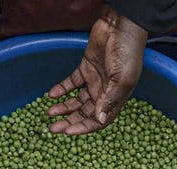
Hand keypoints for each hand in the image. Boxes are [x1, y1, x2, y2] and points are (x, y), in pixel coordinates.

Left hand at [47, 6, 147, 134]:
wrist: (120, 28)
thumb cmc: (127, 54)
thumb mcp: (121, 80)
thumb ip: (110, 100)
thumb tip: (100, 119)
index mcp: (116, 99)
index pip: (99, 121)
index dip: (84, 128)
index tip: (68, 132)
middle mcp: (104, 93)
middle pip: (85, 113)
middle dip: (69, 121)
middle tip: (53, 128)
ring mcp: (94, 80)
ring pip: (76, 100)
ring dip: (64, 107)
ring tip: (49, 113)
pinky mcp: (86, 68)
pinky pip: (72, 82)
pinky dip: (62, 89)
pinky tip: (51, 94)